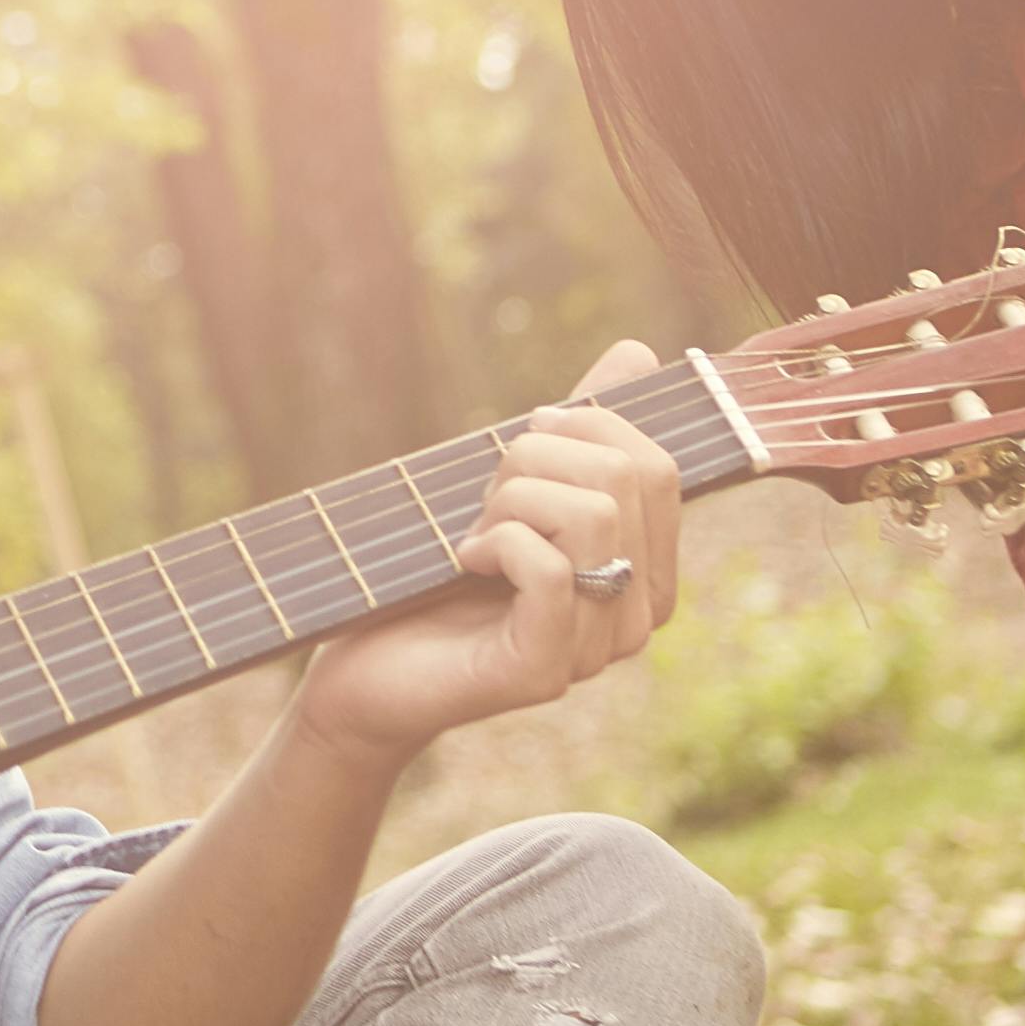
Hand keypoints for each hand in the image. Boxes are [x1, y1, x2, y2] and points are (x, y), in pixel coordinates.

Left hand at [289, 339, 684, 767]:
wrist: (364, 667)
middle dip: (540, 456)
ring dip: (512, 498)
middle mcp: (634, 616)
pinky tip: (464, 560)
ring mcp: (593, 650)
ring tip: (472, 532)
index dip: (589, 426)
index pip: (660, 466)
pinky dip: (497, 540)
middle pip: (629, 478)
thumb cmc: (437, 575)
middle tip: (485, 493)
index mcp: (644, 572)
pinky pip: (550, 568)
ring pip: (595, 515)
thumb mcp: (512, 488)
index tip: (526, 438)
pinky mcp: (542, 672)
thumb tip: (637, 353)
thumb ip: (579, 431)